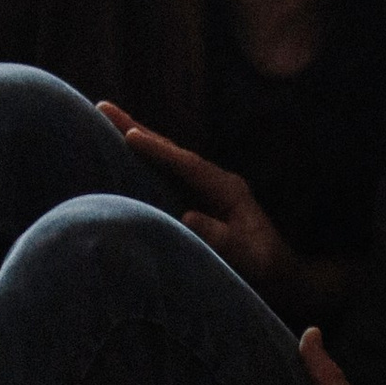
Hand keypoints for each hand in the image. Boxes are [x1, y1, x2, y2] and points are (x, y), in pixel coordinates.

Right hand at [99, 107, 291, 292]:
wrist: (281, 276)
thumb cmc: (264, 267)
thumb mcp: (246, 256)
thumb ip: (220, 236)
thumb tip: (187, 216)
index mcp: (227, 188)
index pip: (187, 164)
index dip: (159, 149)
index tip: (129, 135)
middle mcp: (215, 181)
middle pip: (173, 150)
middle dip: (138, 129)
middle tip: (104, 108)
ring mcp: (206, 187)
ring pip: (168, 157)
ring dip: (140, 138)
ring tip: (108, 120)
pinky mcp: (199, 198)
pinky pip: (168, 173)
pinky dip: (147, 158)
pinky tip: (127, 152)